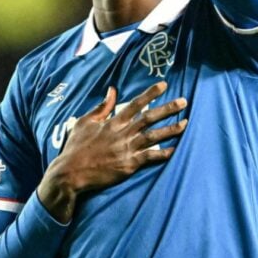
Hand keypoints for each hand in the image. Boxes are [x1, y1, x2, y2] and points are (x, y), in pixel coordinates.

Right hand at [38, 81, 187, 221]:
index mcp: (112, 122)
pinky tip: (175, 149)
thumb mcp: (84, 122)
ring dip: (171, 129)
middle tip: (184, 101)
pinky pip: (150, 157)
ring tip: (185, 123)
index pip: (135, 104)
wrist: (71, 172)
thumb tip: (112, 90)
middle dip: (168, 109)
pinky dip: (163, 153)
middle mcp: (122, 134)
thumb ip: (101, 107)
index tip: (164, 85)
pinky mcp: (128, 165)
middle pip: (149, 118)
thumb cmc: (76, 147)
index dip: (150, 94)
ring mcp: (126, 149)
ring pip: (153, 136)